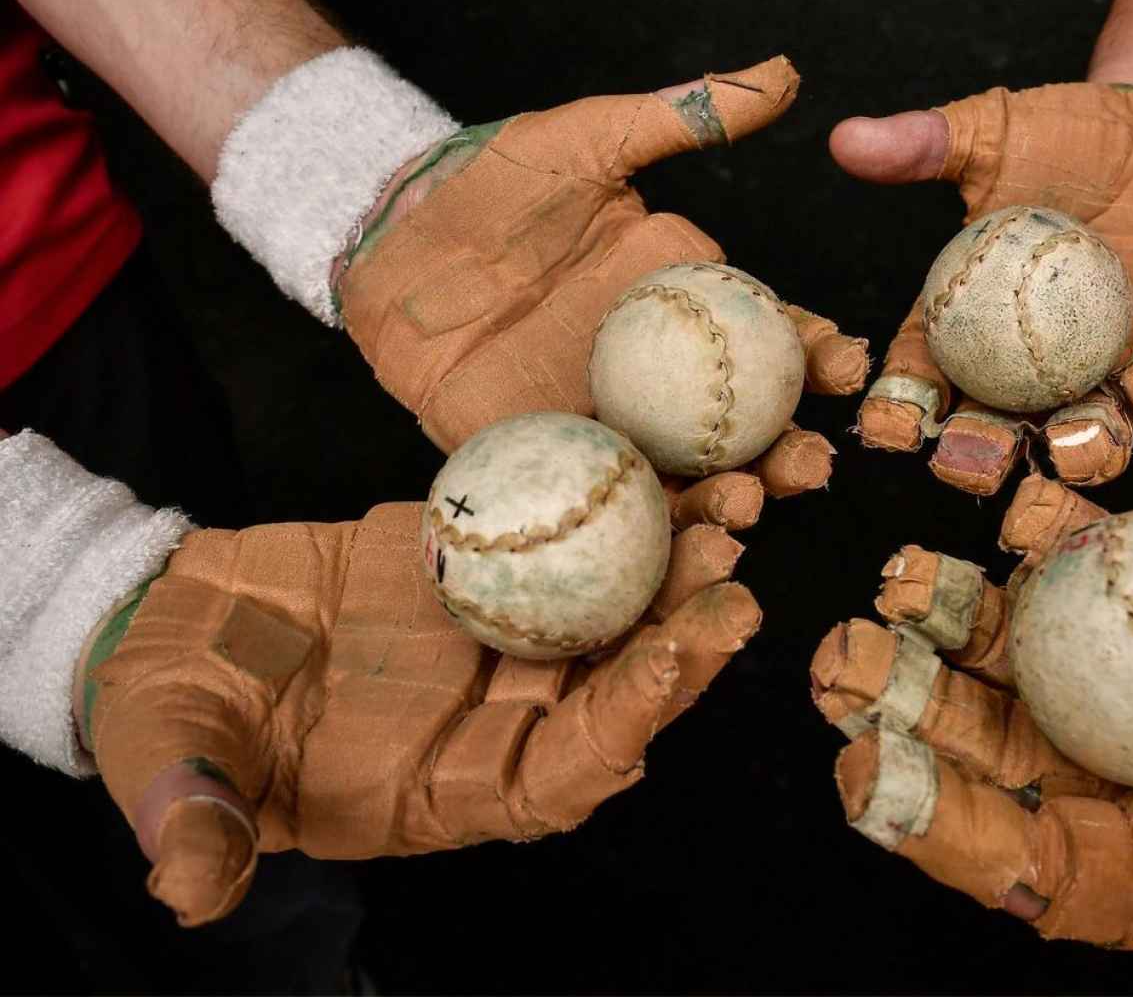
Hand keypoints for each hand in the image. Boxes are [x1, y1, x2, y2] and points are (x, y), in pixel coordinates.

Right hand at [78, 502, 757, 925]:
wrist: (176, 621)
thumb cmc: (172, 709)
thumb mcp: (171, 757)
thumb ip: (195, 817)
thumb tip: (188, 892)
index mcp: (443, 790)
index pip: (555, 780)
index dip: (613, 732)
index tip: (660, 667)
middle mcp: (494, 724)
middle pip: (615, 696)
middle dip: (682, 649)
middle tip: (734, 585)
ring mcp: (500, 645)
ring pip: (613, 617)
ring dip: (675, 572)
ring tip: (731, 510)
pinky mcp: (490, 572)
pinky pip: (569, 544)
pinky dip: (621, 510)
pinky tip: (669, 465)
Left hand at [335, 57, 867, 519]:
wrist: (394, 230)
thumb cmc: (497, 180)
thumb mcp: (591, 139)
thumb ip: (684, 115)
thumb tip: (784, 76)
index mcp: (684, 309)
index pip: (768, 339)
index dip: (814, 359)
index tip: (847, 372)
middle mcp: (653, 377)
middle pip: (737, 431)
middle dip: (784, 458)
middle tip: (807, 469)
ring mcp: (599, 423)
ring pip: (675, 480)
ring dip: (720, 506)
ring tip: (745, 513)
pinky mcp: (539, 459)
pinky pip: (591, 504)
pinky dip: (630, 532)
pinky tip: (661, 544)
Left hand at [810, 475, 1132, 992]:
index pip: (1023, 864)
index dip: (940, 828)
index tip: (864, 779)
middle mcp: (1131, 787)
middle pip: (991, 752)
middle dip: (907, 707)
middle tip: (840, 656)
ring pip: (1030, 660)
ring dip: (960, 619)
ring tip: (905, 577)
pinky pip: (1116, 574)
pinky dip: (1069, 539)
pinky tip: (1018, 504)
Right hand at [831, 84, 1132, 493]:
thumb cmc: (1066, 135)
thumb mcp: (992, 135)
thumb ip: (923, 145)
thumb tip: (844, 139)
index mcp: (973, 331)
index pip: (922, 382)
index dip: (900, 413)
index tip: (890, 424)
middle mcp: (1038, 369)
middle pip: (1000, 434)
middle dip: (980, 460)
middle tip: (967, 457)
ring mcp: (1112, 370)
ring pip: (1095, 435)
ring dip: (1082, 450)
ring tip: (1067, 440)